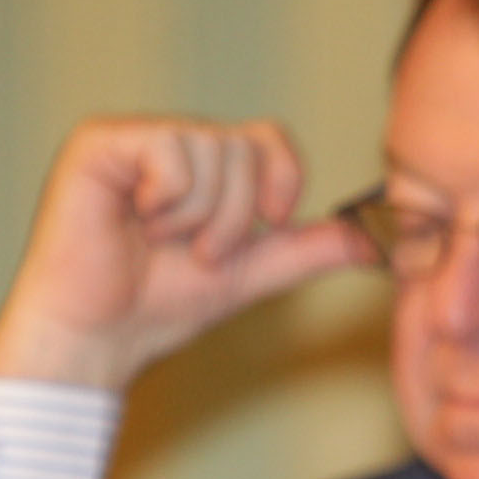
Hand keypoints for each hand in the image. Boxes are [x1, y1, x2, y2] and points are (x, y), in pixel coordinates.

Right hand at [0, 117, 366, 390]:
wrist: (99, 341)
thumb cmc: (162, 307)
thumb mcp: (254, 274)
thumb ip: (310, 249)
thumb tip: (380, 238)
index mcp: (205, 165)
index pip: (269, 138)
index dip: (283, 180)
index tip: (272, 222)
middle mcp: (170, 141)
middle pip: (244, 147)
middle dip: (234, 219)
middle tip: (194, 252)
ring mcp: (133, 138)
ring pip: (210, 150)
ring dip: (198, 218)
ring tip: (158, 242)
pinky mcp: (98, 143)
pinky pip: (169, 150)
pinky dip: (165, 202)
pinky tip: (132, 222)